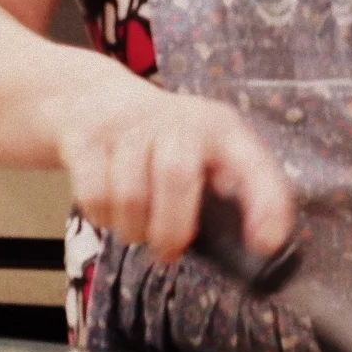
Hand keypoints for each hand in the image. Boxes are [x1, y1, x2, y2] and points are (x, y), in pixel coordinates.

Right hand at [49, 80, 295, 263]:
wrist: (97, 99)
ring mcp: (130, 127)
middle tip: (169, 252)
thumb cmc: (163, 143)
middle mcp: (180, 121)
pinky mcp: (88, 139)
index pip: (252, 164)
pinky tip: (111, 216)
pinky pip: (93, 193)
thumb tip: (247, 248)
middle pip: (176, 175)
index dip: (264, 205)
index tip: (263, 245)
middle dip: (172, 228)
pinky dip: (103, 218)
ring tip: (138, 232)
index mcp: (221, 129)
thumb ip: (226, 193)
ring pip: (129, 193)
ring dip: (134, 229)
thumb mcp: (204, 154)